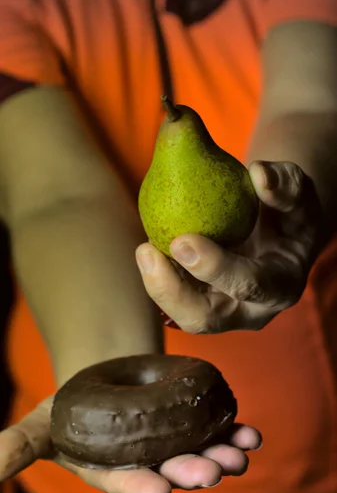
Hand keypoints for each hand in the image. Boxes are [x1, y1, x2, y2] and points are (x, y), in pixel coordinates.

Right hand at [0, 397, 260, 492]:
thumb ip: (16, 449)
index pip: (125, 483)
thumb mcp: (40, 427)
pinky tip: (250, 434)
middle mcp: (147, 464)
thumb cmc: (69, 409)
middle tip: (208, 474)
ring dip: (220, 457)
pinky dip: (235, 433)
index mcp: (111, 471)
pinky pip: (216, 431)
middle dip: (189, 473)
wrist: (100, 380)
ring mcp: (174, 446)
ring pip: (200, 455)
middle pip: (170, 471)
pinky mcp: (192, 425)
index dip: (139, 487)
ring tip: (237, 455)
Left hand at [136, 161, 322, 332]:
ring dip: (158, 285)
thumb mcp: (299, 191)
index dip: (216, 268)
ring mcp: (224, 312)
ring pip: (183, 315)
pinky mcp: (203, 306)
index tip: (182, 240)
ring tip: (145, 250)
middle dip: (172, 291)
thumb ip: (285, 183)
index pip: (250, 285)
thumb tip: (259, 173)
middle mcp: (252, 310)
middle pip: (206, 319)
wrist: (280, 232)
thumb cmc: (289, 209)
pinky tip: (148, 250)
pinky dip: (159, 277)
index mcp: (282, 286)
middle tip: (148, 252)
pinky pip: (175, 299)